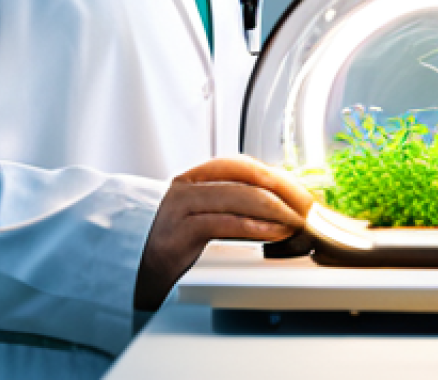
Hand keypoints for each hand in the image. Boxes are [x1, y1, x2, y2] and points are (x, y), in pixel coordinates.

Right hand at [133, 156, 313, 310]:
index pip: (241, 165)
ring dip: (276, 209)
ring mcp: (181, 207)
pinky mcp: (179, 233)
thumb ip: (231, 208)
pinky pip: (225, 223)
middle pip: (244, 175)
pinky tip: (275, 234)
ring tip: (297, 221)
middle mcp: (186, 186)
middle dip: (283, 188)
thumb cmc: (171, 248)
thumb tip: (277, 206)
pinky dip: (256, 227)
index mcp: (194, 178)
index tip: (301, 191)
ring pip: (238, 196)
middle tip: (308, 206)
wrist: (130, 272)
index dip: (276, 175)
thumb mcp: (201, 219)